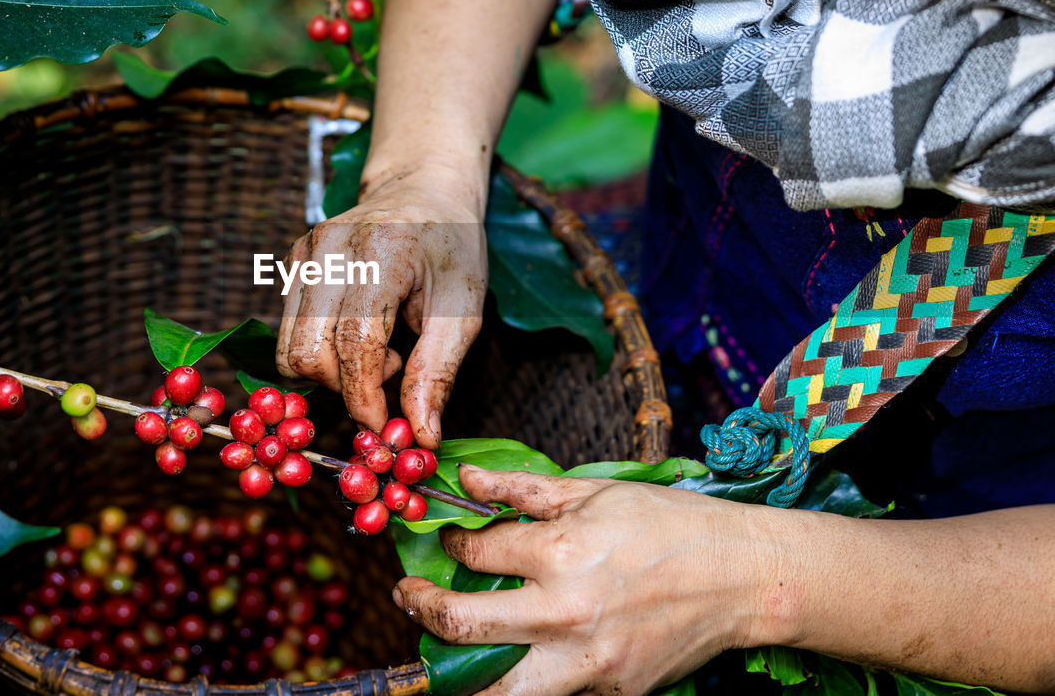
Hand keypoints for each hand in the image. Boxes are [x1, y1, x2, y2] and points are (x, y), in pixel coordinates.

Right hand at [275, 170, 487, 446]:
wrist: (423, 189)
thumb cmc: (450, 248)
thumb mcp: (464, 309)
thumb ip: (438, 373)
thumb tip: (420, 436)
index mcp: (382, 250)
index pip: (355, 342)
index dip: (365, 397)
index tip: (385, 429)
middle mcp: (331, 246)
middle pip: (309, 351)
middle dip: (346, 388)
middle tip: (392, 374)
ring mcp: (304, 251)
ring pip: (289, 349)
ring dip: (331, 373)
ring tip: (379, 351)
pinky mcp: (292, 262)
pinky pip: (289, 333)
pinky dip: (321, 351)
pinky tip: (360, 332)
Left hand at [393, 466, 782, 695]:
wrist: (742, 576)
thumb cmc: (669, 525)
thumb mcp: (592, 491)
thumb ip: (520, 488)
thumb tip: (465, 479)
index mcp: (560, 552)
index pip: (474, 554)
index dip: (451, 544)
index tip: (449, 541)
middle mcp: (566, 613)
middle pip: (462, 626)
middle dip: (422, 609)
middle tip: (410, 596)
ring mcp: (588, 663)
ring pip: (496, 692)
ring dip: (457, 675)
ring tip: (443, 654)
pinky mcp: (611, 692)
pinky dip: (525, 682)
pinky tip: (517, 659)